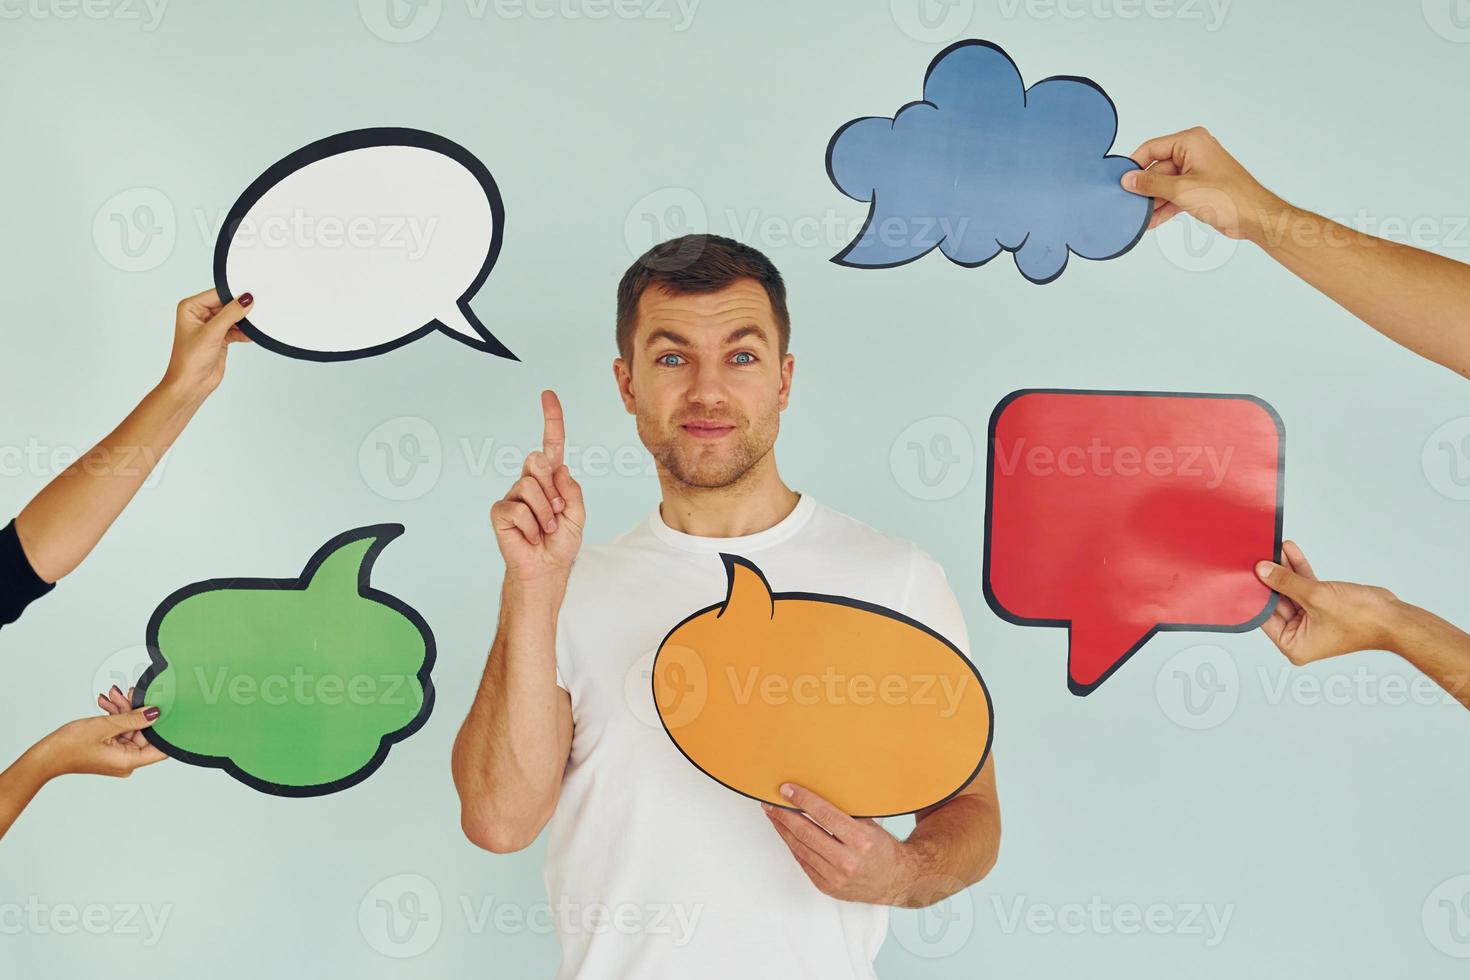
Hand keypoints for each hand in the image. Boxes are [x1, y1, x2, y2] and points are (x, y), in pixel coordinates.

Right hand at [33, 706, 166, 778]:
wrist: (45, 755)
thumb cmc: (69, 746)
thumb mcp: (105, 726)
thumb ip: (133, 719)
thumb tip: (155, 713)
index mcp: (129, 761)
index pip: (161, 748)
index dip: (165, 729)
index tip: (165, 710)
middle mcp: (127, 761)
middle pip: (143, 733)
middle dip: (135, 711)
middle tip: (128, 693)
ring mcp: (118, 755)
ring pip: (130, 728)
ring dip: (122, 710)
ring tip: (112, 696)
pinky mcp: (110, 750)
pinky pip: (119, 731)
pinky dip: (115, 717)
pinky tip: (107, 703)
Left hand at [161, 287, 253, 401]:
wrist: (191, 385)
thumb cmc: (188, 361)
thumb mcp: (211, 333)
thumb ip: (230, 314)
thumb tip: (246, 299)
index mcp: (191, 308)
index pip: (217, 294)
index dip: (234, 295)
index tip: (251, 296)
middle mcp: (200, 315)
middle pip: (227, 304)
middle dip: (241, 309)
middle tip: (256, 310)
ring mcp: (211, 327)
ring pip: (233, 317)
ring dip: (244, 322)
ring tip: (254, 325)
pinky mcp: (220, 338)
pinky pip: (236, 329)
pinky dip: (244, 332)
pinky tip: (251, 335)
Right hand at [490, 390, 585, 586]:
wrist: (546, 568)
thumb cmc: (560, 542)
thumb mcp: (578, 514)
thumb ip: (572, 489)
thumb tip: (556, 467)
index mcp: (551, 479)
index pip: (551, 444)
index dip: (551, 420)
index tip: (548, 395)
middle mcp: (530, 482)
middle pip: (538, 461)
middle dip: (552, 488)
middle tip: (556, 514)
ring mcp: (513, 495)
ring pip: (530, 487)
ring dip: (545, 513)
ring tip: (545, 529)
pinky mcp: (500, 511)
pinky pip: (518, 509)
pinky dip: (532, 526)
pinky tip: (531, 536)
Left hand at [762, 783, 916, 904]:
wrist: (894, 881)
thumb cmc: (882, 849)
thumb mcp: (871, 825)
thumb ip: (847, 812)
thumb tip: (819, 790)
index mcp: (861, 840)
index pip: (825, 815)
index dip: (803, 800)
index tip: (787, 789)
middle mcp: (847, 861)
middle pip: (807, 833)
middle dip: (784, 815)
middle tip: (770, 801)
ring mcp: (835, 877)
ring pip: (800, 848)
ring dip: (783, 829)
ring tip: (773, 814)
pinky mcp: (827, 887)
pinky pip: (803, 862)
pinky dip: (792, 846)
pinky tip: (785, 833)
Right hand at [1121, 126, 1284, 241]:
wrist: (1254, 217)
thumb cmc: (1229, 197)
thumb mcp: (1181, 190)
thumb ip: (1151, 184)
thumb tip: (1129, 180)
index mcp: (1191, 141)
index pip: (1152, 148)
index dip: (1135, 165)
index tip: (1120, 180)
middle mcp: (1193, 152)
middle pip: (1157, 168)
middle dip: (1144, 188)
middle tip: (1128, 203)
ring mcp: (1196, 171)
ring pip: (1164, 184)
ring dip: (1153, 201)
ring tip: (1138, 217)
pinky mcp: (1198, 188)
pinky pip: (1174, 194)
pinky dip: (1164, 207)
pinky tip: (1151, 221)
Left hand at [1255, 540, 1403, 664]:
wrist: (1394, 618)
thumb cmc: (1360, 618)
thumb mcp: (1315, 596)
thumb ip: (1286, 582)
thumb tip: (1261, 571)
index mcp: (1293, 645)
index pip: (1264, 617)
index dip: (1256, 594)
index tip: (1243, 574)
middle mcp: (1300, 636)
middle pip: (1277, 602)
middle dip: (1270, 578)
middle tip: (1257, 556)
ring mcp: (1312, 621)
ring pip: (1291, 590)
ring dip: (1285, 569)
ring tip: (1273, 547)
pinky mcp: (1323, 606)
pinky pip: (1305, 586)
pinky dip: (1300, 570)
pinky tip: (1290, 550)